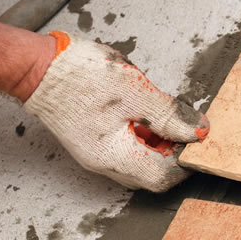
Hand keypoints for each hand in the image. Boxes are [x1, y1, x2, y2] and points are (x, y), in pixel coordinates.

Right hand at [23, 32, 209, 192]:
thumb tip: (197, 130)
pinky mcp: (95, 139)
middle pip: (151, 172)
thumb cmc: (79, 75)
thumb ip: (170, 114)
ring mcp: (97, 152)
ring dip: (161, 142)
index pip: (162, 176)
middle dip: (175, 152)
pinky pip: (127, 147)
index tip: (199, 139)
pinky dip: (145, 135)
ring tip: (170, 116)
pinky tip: (150, 113)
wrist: (40, 65)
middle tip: (188, 127)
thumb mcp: (136, 91)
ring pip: (140, 160)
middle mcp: (103, 161)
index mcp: (114, 155)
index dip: (186, 160)